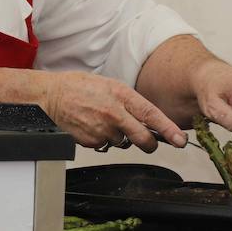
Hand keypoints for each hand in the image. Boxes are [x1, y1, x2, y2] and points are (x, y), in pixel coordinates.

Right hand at [40, 71, 186, 151]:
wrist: (50, 96)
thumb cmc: (78, 87)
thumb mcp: (109, 85)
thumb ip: (128, 101)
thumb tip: (145, 117)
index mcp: (121, 94)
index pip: (151, 114)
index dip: (168, 129)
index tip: (181, 139)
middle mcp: (114, 113)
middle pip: (142, 138)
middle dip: (150, 144)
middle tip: (150, 143)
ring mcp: (102, 129)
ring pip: (121, 142)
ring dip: (118, 136)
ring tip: (102, 120)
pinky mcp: (91, 141)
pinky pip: (104, 145)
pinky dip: (101, 139)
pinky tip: (91, 125)